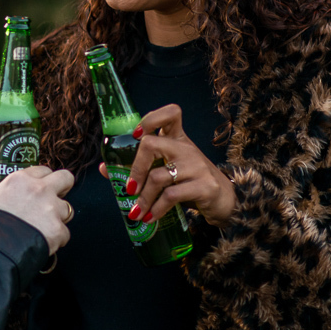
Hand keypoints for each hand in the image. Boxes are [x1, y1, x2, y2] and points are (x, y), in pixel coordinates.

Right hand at [0, 166, 74, 255]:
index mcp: (20, 180)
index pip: (43, 170)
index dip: (42, 179)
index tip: (38, 189)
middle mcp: (39, 190)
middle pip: (66, 178)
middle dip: (63, 188)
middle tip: (53, 201)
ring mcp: (51, 210)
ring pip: (67, 209)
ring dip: (58, 218)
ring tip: (43, 229)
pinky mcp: (58, 231)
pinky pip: (65, 234)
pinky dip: (57, 240)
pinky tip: (44, 244)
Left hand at [98, 103, 234, 228]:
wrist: (225, 201)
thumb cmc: (191, 182)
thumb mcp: (169, 170)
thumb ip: (140, 168)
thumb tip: (105, 168)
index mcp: (178, 139)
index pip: (171, 113)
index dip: (150, 118)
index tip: (134, 135)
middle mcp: (186, 148)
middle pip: (152, 143)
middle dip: (135, 167)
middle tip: (129, 188)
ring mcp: (197, 166)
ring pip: (159, 176)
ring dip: (143, 198)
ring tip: (136, 212)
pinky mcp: (204, 186)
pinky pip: (172, 195)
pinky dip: (157, 208)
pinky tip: (151, 216)